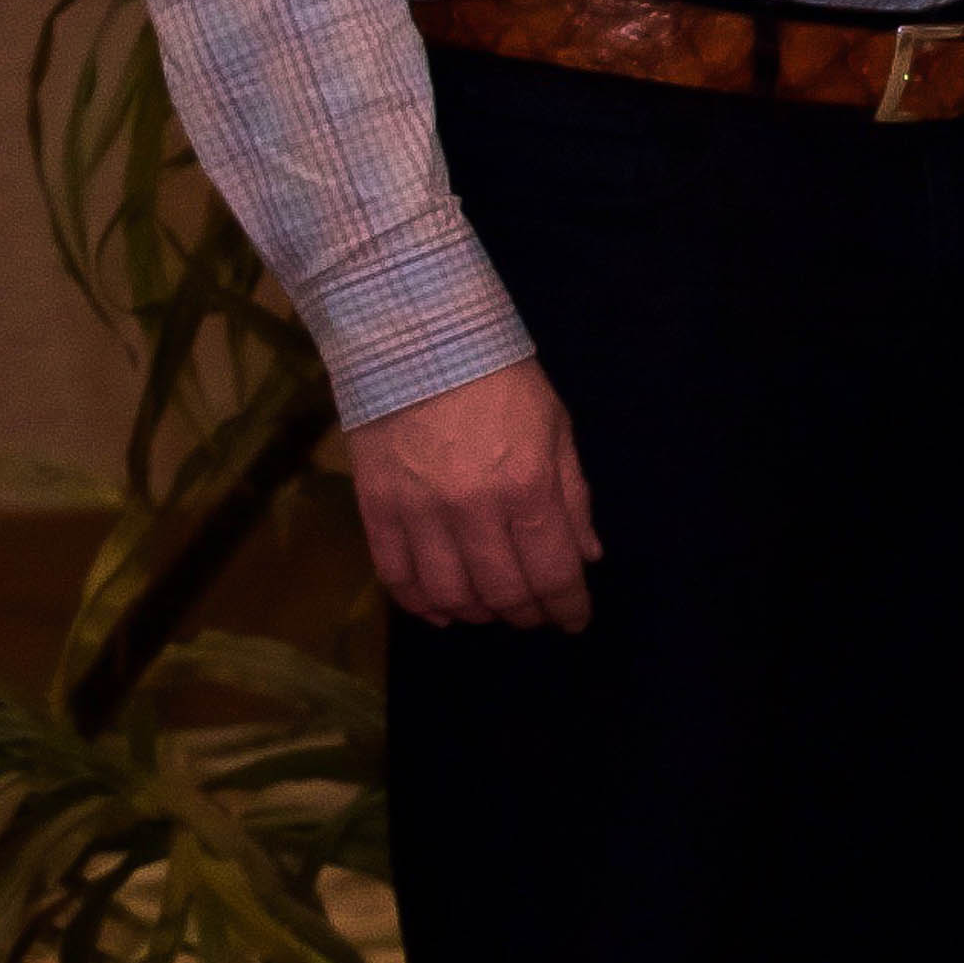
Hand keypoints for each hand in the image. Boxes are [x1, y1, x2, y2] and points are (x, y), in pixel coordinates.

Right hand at [345, 360, 598, 629]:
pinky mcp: (376, 511)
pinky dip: (420, 603)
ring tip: (490, 608)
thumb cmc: (502, 380)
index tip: (575, 621)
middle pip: (502, 591)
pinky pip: (396, 577)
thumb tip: (587, 556)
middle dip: (525, 613)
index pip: (553, 570)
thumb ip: (572, 497)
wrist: (419, 341)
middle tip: (534, 615)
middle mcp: (473, 510)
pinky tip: (439, 608)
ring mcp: (419, 514)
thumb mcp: (557, 428)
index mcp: (527, 486)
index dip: (568, 605)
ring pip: (449, 594)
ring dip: (475, 612)